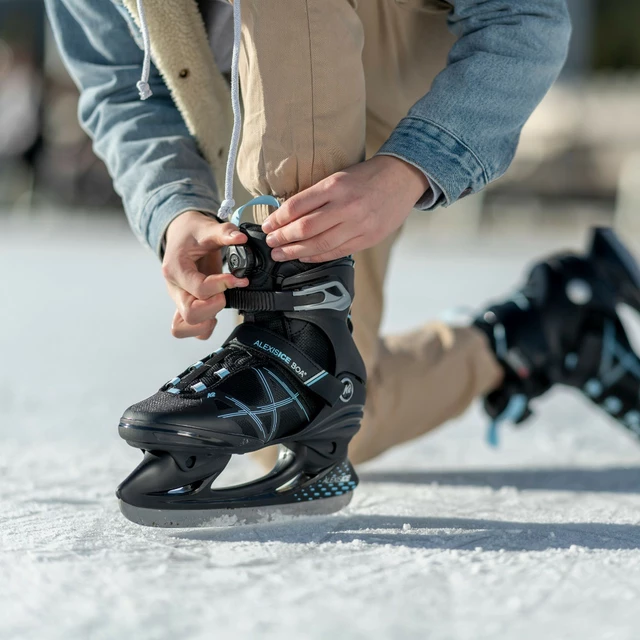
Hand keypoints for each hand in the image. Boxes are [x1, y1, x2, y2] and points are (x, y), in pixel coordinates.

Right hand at [162, 211, 248, 338]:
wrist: (181, 233)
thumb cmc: (192, 232)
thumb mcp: (207, 227)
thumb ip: (225, 232)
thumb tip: (241, 238)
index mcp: (176, 270)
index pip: (199, 289)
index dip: (222, 285)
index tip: (237, 278)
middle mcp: (175, 289)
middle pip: (191, 314)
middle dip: (215, 305)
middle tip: (225, 292)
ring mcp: (179, 300)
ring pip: (185, 327)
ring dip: (207, 319)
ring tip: (218, 302)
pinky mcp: (186, 306)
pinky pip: (190, 329)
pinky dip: (203, 327)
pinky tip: (214, 311)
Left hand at [261, 155, 429, 262]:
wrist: (402, 178)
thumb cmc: (368, 177)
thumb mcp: (339, 177)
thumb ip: (317, 196)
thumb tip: (289, 215)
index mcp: (335, 186)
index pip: (297, 206)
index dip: (278, 218)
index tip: (267, 225)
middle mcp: (346, 206)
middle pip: (305, 228)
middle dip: (283, 237)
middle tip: (270, 242)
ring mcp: (358, 225)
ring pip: (319, 244)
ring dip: (296, 251)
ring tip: (281, 254)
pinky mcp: (367, 238)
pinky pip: (337, 252)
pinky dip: (317, 257)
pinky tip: (304, 257)